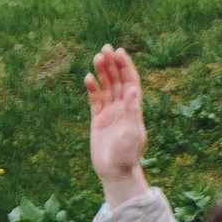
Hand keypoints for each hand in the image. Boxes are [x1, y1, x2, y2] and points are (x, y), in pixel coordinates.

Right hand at [84, 44, 150, 206]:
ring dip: (102, 72)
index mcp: (133, 108)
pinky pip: (95, 100)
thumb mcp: (131, 132)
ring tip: (97, 58)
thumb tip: (132, 89)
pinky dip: (92, 88)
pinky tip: (88, 78)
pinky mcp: (98, 120)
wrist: (115, 172)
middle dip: (113, 64)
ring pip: (106, 87)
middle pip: (118, 80)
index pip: (130, 81)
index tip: (119, 52)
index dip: (126, 66)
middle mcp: (122, 107)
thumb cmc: (127, 155)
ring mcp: (110, 113)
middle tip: (105, 49)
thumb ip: (131, 111)